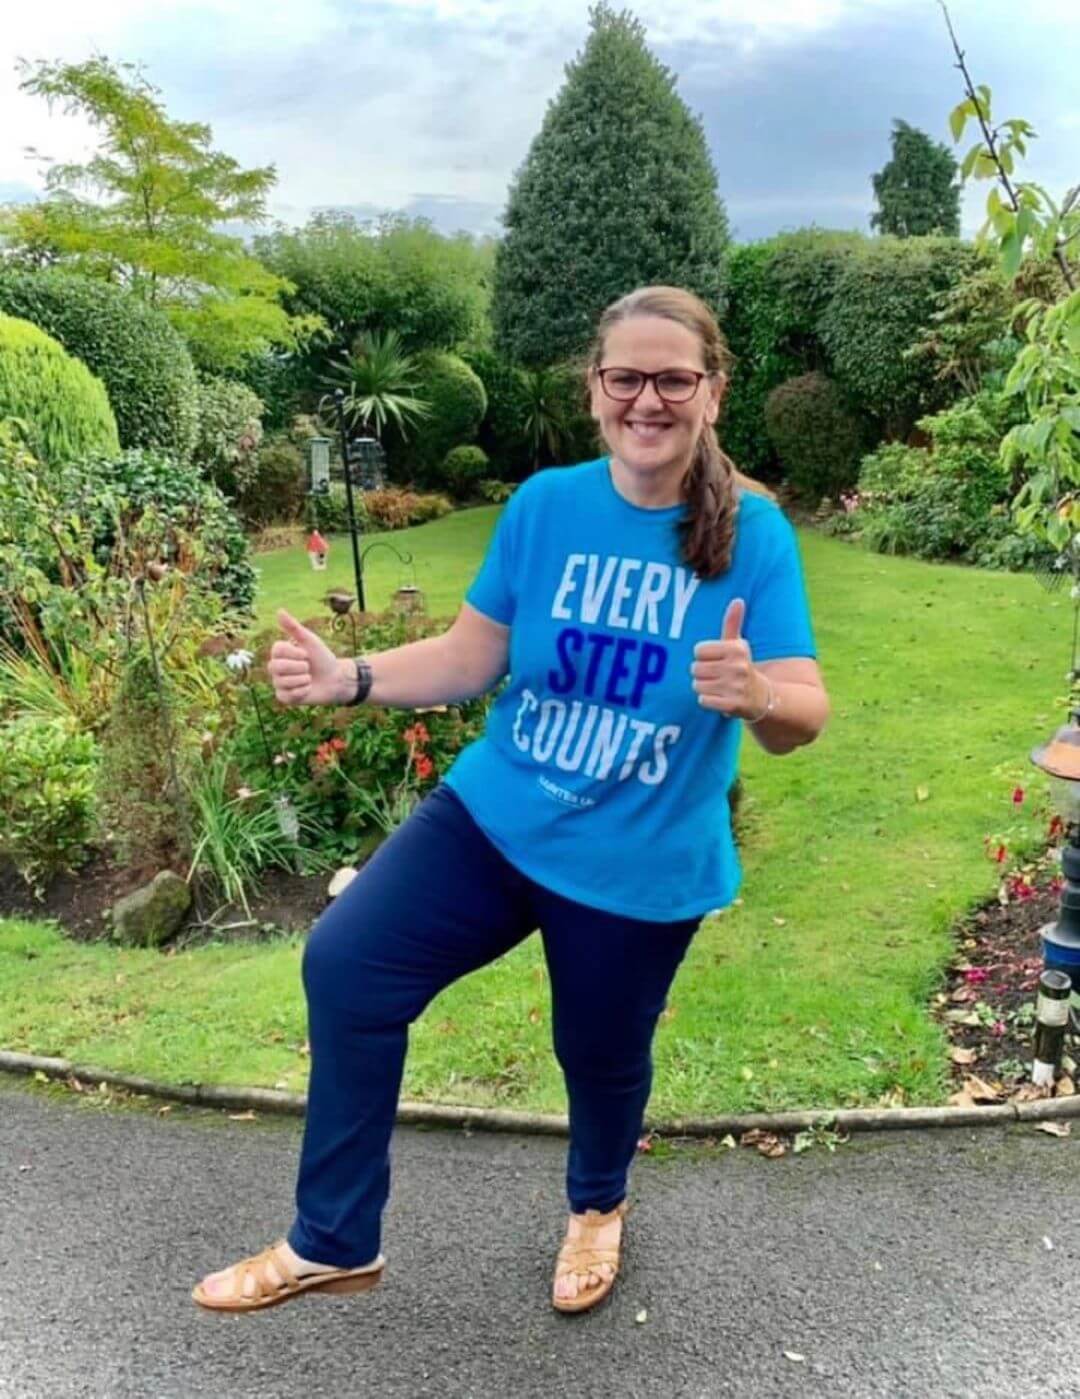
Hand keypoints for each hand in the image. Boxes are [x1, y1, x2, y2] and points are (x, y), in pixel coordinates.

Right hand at [268, 609, 350, 706]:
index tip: (306, 654)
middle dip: (299, 667)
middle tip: (308, 667)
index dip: (295, 653)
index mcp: (279, 652)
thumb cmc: (322, 658)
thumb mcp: (310, 641)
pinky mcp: (284, 697)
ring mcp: (278, 682)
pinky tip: (308, 688)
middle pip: (276, 667)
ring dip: (303, 680)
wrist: (335, 679)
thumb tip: (279, 611)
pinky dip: (302, 691)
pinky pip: (288, 695)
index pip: (276, 650)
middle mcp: (275, 667)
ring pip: (283, 682)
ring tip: (309, 678)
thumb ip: (294, 627)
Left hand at [691, 598, 767, 719]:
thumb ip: (733, 623)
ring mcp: (736, 686)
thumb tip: (737, 600)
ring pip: (697, 685)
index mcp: (738, 648)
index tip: (717, 661)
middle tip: (718, 677)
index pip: (698, 651)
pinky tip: (721, 699)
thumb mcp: (738, 645)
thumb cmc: (742, 668)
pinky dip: (709, 701)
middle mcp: (738, 666)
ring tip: (720, 688)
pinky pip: (703, 700)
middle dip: (702, 674)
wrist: (762, 698)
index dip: (704, 657)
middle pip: (695, 669)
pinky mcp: (733, 705)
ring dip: (705, 688)